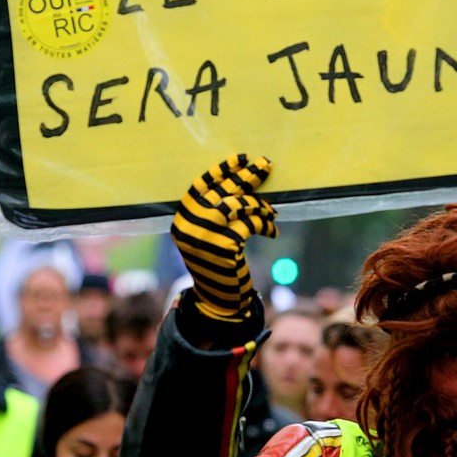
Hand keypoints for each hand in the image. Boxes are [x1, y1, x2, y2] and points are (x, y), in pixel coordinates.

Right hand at [172, 154, 276, 319]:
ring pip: (240, 204)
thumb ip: (212, 210)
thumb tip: (240, 179)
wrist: (218, 297)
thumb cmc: (215, 261)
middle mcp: (190, 223)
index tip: (243, 158)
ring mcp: (207, 233)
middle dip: (248, 175)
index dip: (222, 169)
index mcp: (182, 217)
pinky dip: (266, 225)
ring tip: (272, 210)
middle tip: (266, 164)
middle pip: (223, 189)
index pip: (201, 184)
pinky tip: (273, 230)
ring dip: (260, 205)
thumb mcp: (205, 234)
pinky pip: (251, 224)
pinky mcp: (226, 244)